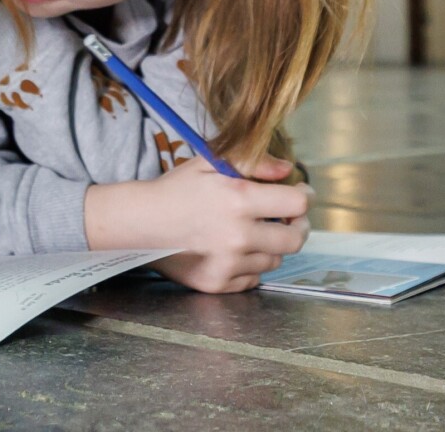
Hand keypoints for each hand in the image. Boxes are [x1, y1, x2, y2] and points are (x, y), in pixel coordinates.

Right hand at [85, 156, 309, 292]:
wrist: (140, 223)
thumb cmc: (175, 189)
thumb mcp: (210, 161)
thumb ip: (252, 160)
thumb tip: (287, 171)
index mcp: (239, 199)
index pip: (297, 204)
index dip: (304, 195)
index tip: (300, 192)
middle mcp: (238, 235)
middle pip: (295, 238)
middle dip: (298, 225)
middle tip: (291, 218)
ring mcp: (229, 263)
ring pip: (275, 259)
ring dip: (271, 244)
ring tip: (253, 231)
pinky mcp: (218, 283)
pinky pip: (253, 277)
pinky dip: (251, 264)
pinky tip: (235, 250)